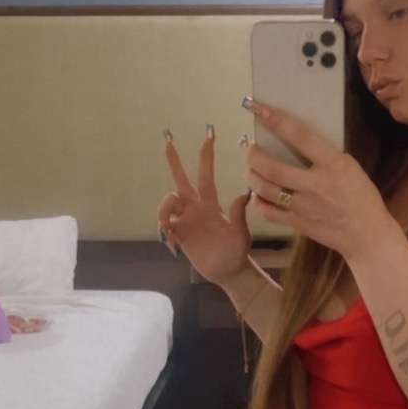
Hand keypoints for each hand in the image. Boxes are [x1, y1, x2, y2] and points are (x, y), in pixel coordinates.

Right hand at [157, 128, 252, 285]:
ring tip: (168, 230)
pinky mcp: (178, 235)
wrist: (227, 273)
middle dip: (174, 161)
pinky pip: (164, 225)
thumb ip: (238, 215)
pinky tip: (171, 244)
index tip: (208, 135)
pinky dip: (164, 231)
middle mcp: (196, 208)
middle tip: (168, 140)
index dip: (206, 156)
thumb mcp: (241, 235)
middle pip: (181, 180)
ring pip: (167, 204)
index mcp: (211, 205)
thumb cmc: (237, 253)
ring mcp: (186, 220)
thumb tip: (244, 193)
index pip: (205, 176)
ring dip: (163, 210)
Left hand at [242, 99, 394, 260]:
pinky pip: (267, 212)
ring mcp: (304, 207)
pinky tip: (256, 194)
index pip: (299, 135)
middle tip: (246, 146)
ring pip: (265, 189)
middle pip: (271, 167)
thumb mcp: (350, 167)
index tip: (256, 107)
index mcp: (332, 164)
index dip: (275, 119)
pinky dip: (257, 201)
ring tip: (249, 168)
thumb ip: (324, 155)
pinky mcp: (297, 224)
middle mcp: (315, 185)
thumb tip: (296, 140)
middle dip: (252, 154)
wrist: (366, 234)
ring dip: (251, 175)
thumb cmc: (361, 196)